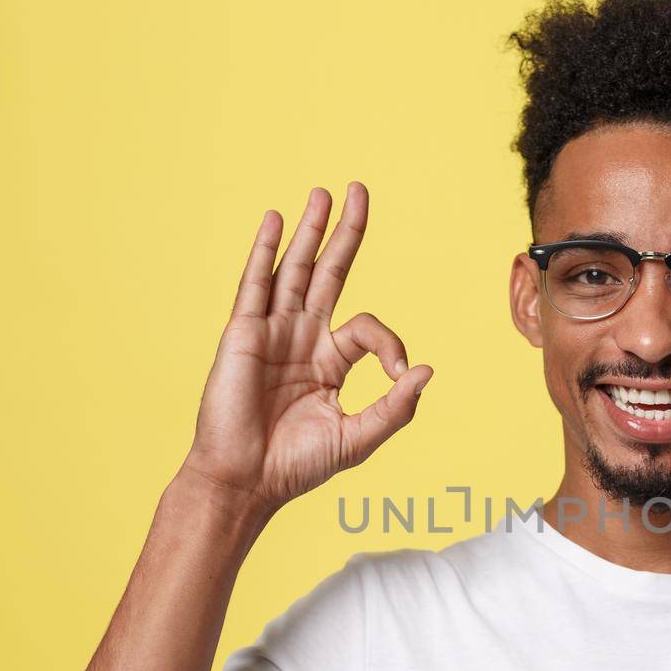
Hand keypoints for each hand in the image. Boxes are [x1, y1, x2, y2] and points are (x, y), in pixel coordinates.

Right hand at [180, 182, 432, 515]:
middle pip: (330, 272)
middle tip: (358, 190)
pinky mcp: (244, 333)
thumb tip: (426, 370)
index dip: (391, 343)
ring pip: (295, 269)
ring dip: (310, 230)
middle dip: (345, 233)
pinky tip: (276, 220)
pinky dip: (265, 250)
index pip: (368, 328)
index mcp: (330, 361)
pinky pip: (256, 283)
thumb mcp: (359, 437)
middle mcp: (302, 338)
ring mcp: (272, 332)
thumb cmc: (296, 465)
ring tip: (324, 193)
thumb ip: (396, 407)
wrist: (246, 480)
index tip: (398, 373)